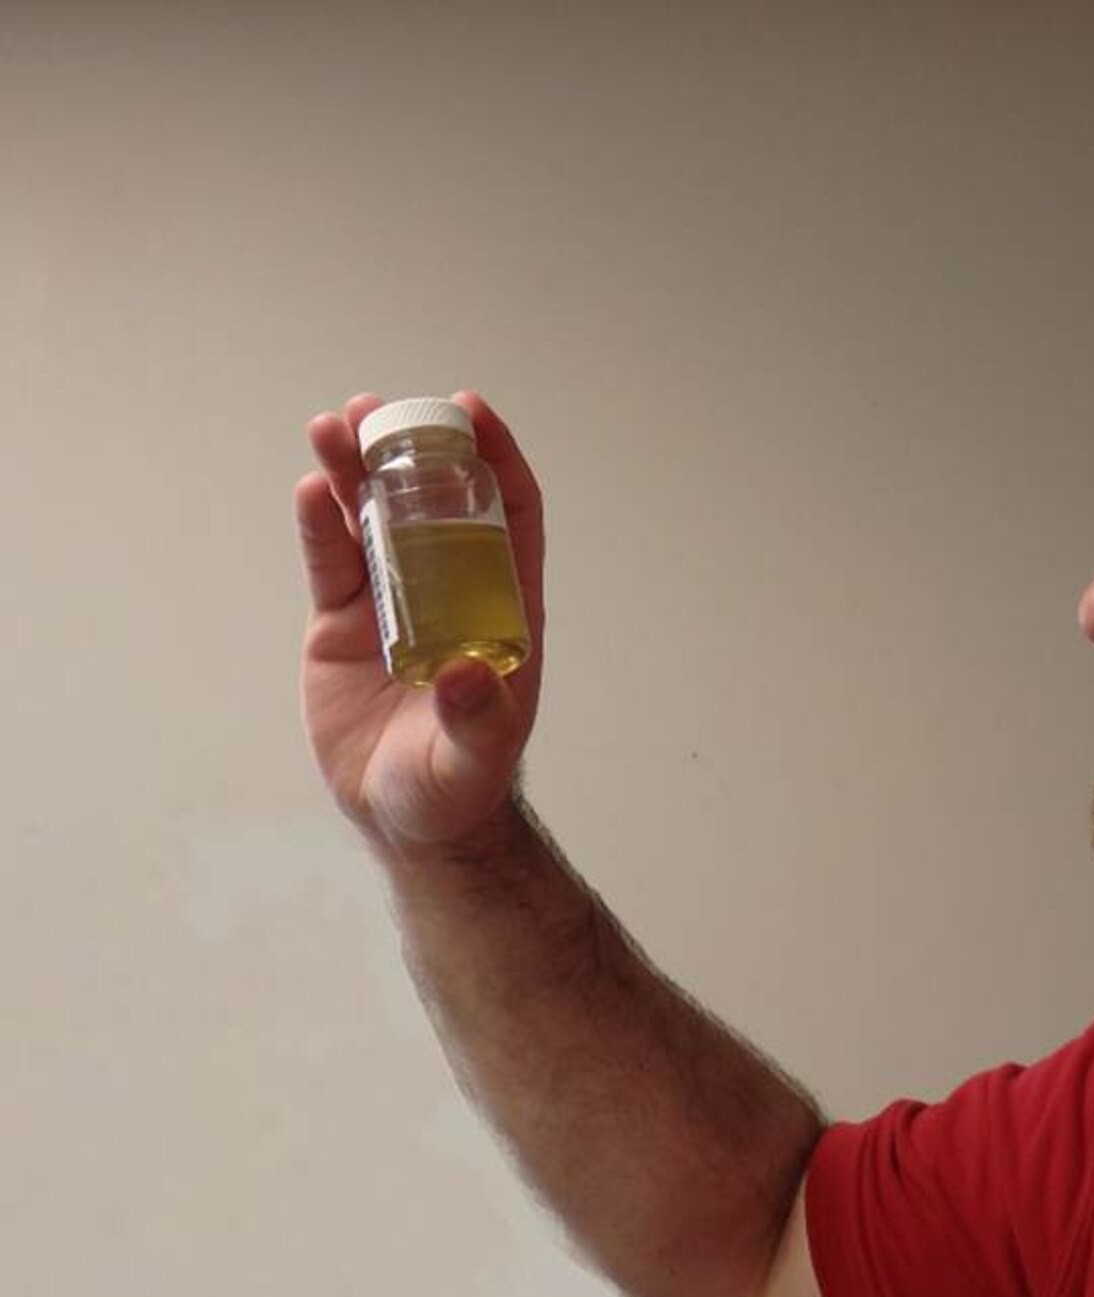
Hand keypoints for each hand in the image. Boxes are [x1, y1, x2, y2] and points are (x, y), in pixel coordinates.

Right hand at [294, 391, 547, 849]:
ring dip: (357, 471)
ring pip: (375, 520)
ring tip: (334, 426)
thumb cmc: (458, 786)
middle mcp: (449, 592)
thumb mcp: (474, 757)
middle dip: (411, 449)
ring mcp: (394, 604)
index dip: (495, 460)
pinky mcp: (344, 625)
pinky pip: (332, 561)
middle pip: (433, 501)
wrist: (407, 820)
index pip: (510, 515)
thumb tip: (467, 674)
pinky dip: (321, 524)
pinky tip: (313, 489)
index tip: (471, 412)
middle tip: (381, 408)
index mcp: (501, 608)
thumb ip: (477, 717)